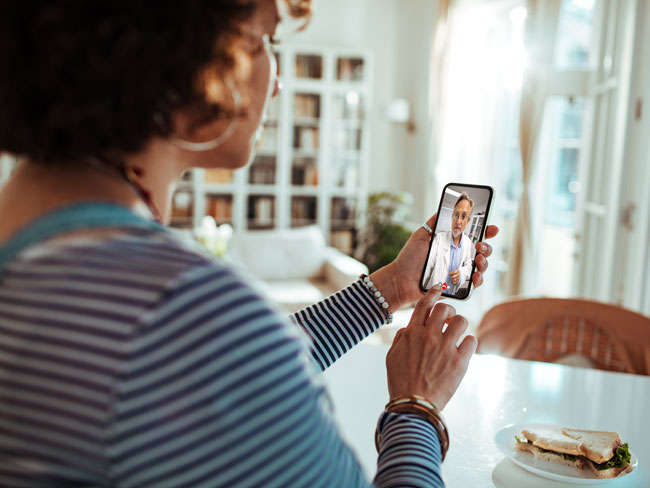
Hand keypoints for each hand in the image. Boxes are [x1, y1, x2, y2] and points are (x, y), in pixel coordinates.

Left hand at [370, 213, 498, 309]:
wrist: (401, 279)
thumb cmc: (409, 258)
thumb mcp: (421, 235)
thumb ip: (434, 223)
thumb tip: (445, 206)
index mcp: (452, 244)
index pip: (474, 236)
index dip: (486, 232)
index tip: (492, 228)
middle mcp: (458, 257)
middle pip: (482, 251)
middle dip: (487, 247)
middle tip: (480, 246)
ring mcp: (459, 272)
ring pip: (480, 267)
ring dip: (484, 262)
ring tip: (478, 259)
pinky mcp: (457, 286)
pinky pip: (473, 284)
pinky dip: (478, 280)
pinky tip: (475, 276)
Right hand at [386, 286, 475, 409]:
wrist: (414, 405)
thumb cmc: (401, 382)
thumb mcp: (392, 357)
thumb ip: (401, 338)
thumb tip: (409, 328)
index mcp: (412, 333)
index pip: (424, 304)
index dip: (433, 293)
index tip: (439, 289)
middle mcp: (429, 336)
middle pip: (445, 309)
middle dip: (449, 311)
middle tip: (449, 320)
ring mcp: (446, 348)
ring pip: (462, 321)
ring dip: (460, 325)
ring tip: (458, 334)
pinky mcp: (460, 361)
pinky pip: (472, 340)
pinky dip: (470, 342)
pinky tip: (465, 348)